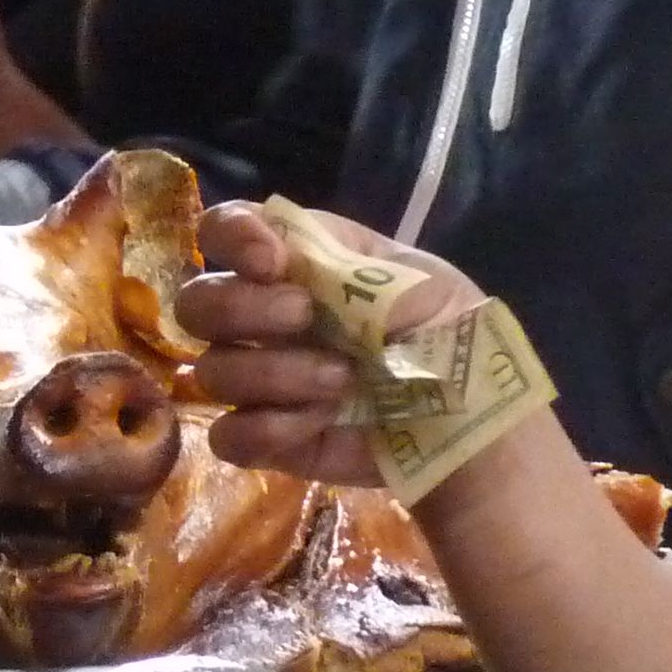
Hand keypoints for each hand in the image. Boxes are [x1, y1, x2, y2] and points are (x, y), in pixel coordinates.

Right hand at [175, 199, 481, 488]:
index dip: (231, 237)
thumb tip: (277, 248)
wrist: (475, 417)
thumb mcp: (412, 277)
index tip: (272, 261)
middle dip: (242, 307)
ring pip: (211, 370)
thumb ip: (340, 258)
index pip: (223, 231)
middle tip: (302, 315)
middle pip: (196, 303)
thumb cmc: (448, 334)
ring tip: (341, 380)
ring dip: (274, 372)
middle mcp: (262, 318)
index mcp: (297, 265)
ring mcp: (260, 382)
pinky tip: (321, 423)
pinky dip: (270, 428)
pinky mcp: (268, 441)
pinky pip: (229, 436)